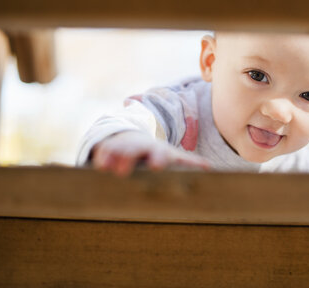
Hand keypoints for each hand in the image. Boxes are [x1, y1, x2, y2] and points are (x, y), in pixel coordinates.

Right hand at [92, 130, 209, 175]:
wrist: (132, 137)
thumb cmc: (156, 155)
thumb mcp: (172, 157)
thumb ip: (189, 163)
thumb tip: (209, 168)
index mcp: (157, 152)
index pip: (159, 154)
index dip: (158, 159)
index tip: (156, 166)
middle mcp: (140, 148)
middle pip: (135, 151)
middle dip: (130, 158)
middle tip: (124, 170)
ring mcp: (123, 148)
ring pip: (118, 151)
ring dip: (114, 158)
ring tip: (109, 168)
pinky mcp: (108, 150)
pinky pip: (104, 152)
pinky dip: (102, 159)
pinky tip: (98, 166)